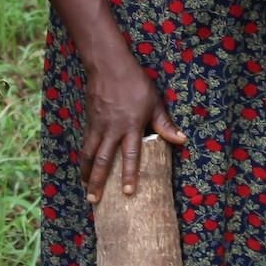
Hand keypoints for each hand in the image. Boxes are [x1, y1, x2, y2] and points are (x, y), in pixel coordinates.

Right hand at [81, 55, 185, 200]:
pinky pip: (85, 143)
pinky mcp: (89, 121)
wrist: (108, 65)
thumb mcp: (154, 102)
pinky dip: (83, 157)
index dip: (129, 174)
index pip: (130, 155)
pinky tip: (84, 166)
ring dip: (86, 172)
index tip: (127, 193)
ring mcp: (98, 125)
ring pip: (89, 153)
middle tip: (94, 200)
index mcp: (130, 126)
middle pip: (102, 160)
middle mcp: (112, 129)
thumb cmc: (135, 83)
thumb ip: (165, 124)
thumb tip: (181, 140)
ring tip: (85, 188)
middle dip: (97, 182)